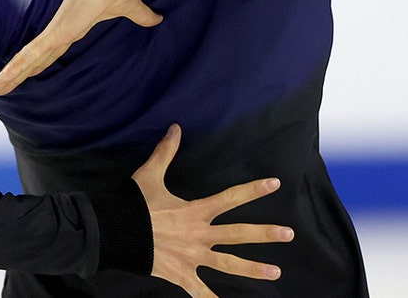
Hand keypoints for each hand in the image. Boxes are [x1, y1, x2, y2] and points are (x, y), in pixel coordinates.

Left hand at [0, 0, 161, 95]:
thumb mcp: (131, 10)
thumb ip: (140, 17)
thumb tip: (157, 19)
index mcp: (70, 29)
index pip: (48, 52)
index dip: (34, 64)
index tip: (23, 74)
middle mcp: (58, 33)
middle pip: (30, 60)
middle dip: (13, 75)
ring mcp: (54, 34)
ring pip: (24, 61)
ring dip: (7, 76)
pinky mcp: (56, 34)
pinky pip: (31, 56)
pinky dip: (14, 68)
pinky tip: (0, 80)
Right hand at [134, 124, 293, 297]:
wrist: (118, 234)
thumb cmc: (135, 205)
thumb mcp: (150, 175)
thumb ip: (166, 152)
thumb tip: (176, 127)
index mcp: (196, 211)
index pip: (231, 198)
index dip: (253, 190)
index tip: (275, 184)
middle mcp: (200, 235)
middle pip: (239, 234)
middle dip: (265, 234)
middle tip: (289, 233)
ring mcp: (193, 257)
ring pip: (229, 265)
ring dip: (253, 269)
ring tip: (276, 272)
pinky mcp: (181, 275)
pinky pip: (199, 292)